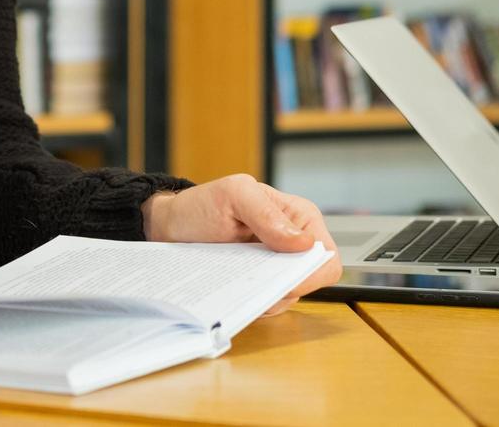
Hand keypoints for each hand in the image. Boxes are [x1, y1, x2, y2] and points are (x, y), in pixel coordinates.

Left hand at [141, 174, 341, 315]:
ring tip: (236, 278)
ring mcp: (279, 266)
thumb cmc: (202, 205)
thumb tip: (302, 242)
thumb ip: (266, 213)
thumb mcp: (233, 195)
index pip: (325, 257)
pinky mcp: (261, 283)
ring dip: (265, 296)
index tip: (280, 279)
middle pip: (311, 282)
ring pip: (290, 297)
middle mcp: (295, 243)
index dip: (310, 274)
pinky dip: (253, 301)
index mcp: (300, 217)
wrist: (173, 227)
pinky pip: (269, 304)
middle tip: (250, 280)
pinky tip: (233, 287)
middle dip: (284, 288)